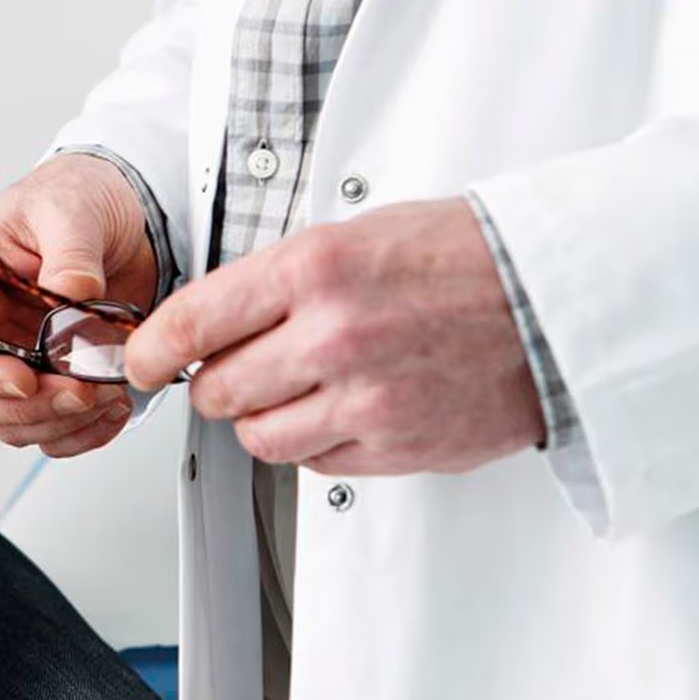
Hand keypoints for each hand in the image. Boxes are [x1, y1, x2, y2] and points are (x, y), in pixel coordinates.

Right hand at [0, 153, 158, 456]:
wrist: (122, 215)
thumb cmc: (74, 198)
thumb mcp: (71, 211)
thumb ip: (70, 257)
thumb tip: (73, 304)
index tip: (25, 380)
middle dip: (31, 405)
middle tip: (83, 391)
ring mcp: (9, 360)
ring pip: (11, 422)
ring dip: (61, 422)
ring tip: (110, 393)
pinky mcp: (46, 383)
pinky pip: (50, 429)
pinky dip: (84, 431)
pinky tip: (113, 408)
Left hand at [125, 198, 546, 474]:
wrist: (556, 300)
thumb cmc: (463, 259)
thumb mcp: (356, 235)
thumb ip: (278, 279)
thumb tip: (210, 320)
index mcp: (315, 269)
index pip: (192, 323)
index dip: (152, 350)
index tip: (142, 361)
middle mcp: (333, 336)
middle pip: (217, 390)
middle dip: (215, 384)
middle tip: (235, 370)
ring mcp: (365, 399)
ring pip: (258, 437)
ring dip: (262, 419)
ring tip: (297, 390)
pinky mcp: (394, 447)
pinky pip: (314, 464)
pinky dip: (316, 444)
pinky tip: (345, 408)